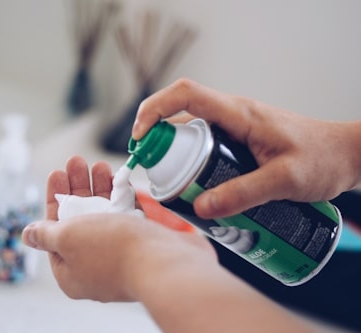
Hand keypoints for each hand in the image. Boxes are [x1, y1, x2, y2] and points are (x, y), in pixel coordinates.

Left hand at [22, 156, 214, 301]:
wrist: (167, 264)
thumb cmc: (112, 251)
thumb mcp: (68, 238)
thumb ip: (47, 233)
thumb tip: (27, 234)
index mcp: (71, 271)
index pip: (54, 231)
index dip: (54, 200)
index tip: (57, 174)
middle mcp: (94, 264)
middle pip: (79, 219)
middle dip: (77, 187)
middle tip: (76, 161)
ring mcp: (120, 255)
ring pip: (104, 215)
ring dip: (99, 188)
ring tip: (97, 164)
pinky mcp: (142, 244)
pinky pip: (126, 217)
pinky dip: (120, 197)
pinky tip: (117, 178)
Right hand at [132, 78, 360, 217]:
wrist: (345, 156)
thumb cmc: (322, 160)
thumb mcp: (284, 181)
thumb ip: (243, 195)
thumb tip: (200, 207)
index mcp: (238, 114)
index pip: (185, 94)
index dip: (154, 110)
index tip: (139, 137)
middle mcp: (231, 115)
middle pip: (179, 115)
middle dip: (158, 141)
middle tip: (153, 173)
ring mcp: (234, 128)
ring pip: (191, 133)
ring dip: (175, 155)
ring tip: (172, 186)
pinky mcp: (238, 141)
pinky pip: (205, 146)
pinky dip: (192, 162)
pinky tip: (197, 187)